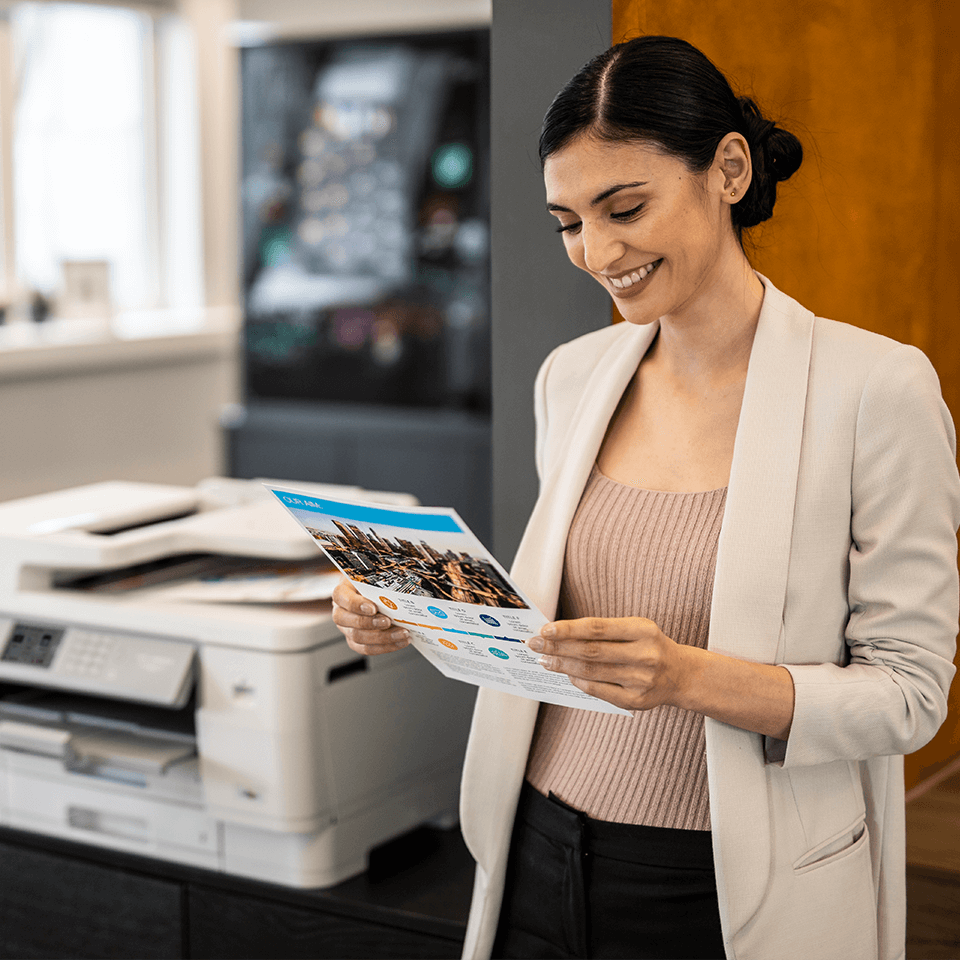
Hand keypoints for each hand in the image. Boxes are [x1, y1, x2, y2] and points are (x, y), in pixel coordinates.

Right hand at [332, 578, 409, 654]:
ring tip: (402, 633)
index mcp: (342, 592)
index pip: (340, 597)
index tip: (373, 607)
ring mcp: (347, 628)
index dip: (355, 604)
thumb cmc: (373, 585)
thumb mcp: (374, 579)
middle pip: (346, 621)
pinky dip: (386, 646)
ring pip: (358, 637)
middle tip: (388, 621)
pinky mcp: (356, 641)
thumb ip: (381, 582)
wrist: (373, 594)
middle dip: (369, 623)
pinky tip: (400, 641)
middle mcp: (341, 611)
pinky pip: (367, 648)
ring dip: (382, 638)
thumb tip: (399, 588)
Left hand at [527, 616, 688, 711]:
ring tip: (545, 660)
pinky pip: (599, 690)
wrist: (681, 675)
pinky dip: (579, 682)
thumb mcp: (636, 629)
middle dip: (558, 647)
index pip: (598, 628)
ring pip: (592, 672)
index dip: (569, 629)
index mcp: (643, 630)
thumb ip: (604, 630)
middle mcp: (644, 654)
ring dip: (563, 666)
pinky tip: (566, 675)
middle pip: (591, 651)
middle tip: (535, 644)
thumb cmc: (650, 646)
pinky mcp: (636, 700)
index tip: (545, 629)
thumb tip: (561, 633)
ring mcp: (640, 680)